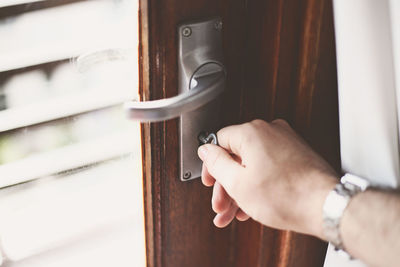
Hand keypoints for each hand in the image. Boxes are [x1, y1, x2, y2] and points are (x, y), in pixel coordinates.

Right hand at [197, 119, 337, 237]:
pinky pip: (269, 166)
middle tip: (222, 205)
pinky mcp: (296, 153)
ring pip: (252, 164)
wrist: (325, 205)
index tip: (210, 181)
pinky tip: (253, 205)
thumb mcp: (237, 183)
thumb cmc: (286, 196)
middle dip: (226, 185)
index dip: (211, 165)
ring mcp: (285, 141)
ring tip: (236, 213)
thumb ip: (216, 163)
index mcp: (251, 132)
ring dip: (242, 189)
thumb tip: (206, 150)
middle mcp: (269, 131)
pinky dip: (259, 183)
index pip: (219, 141)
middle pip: (236, 156)